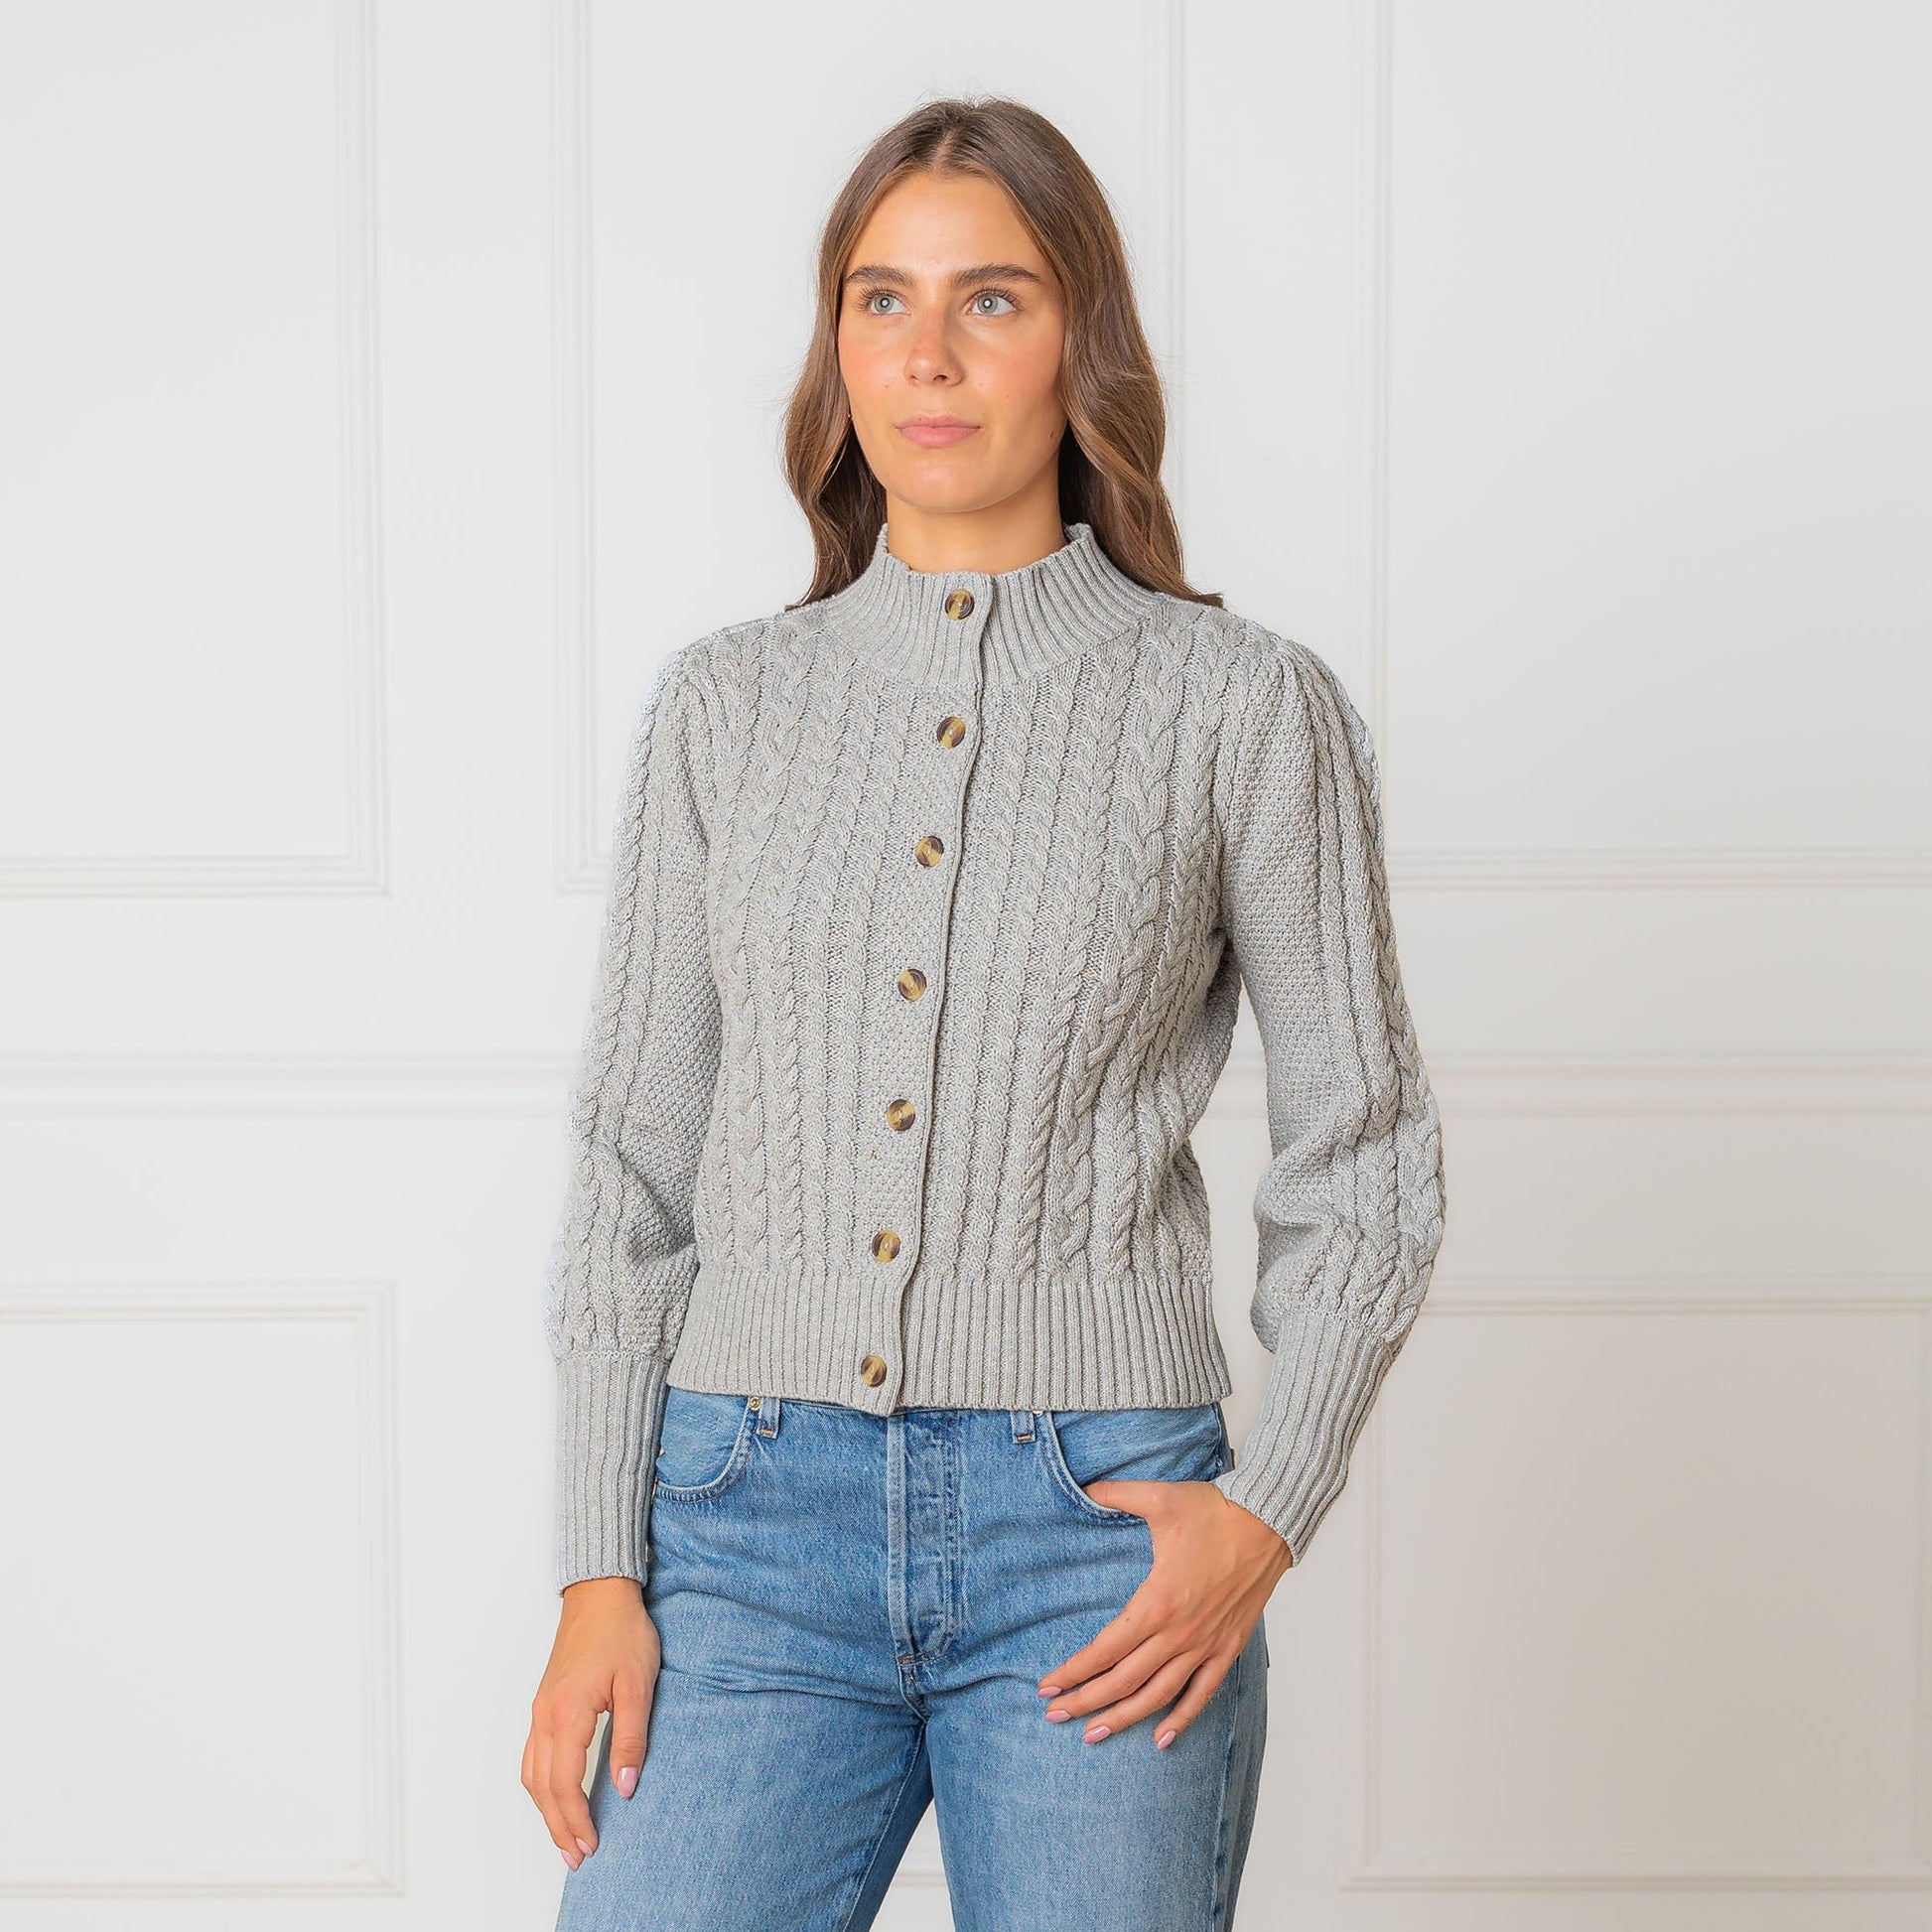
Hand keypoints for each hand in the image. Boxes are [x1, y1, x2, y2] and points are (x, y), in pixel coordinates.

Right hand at [523, 1577, 658, 1868]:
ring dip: (545, 1810)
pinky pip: (531, 1756)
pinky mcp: (543, 1703)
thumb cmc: (621, 1632)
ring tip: (564, 1836)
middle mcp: (545, 1716)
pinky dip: (540, 1785)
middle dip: (558, 1826)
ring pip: (531, 1774)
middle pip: (542, 1787)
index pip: (565, 1783)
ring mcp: (540, 1710)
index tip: (590, 1844)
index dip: (576, 1819)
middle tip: (576, 1857)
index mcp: (567, 1714)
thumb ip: (631, 1739)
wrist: (600, 1593)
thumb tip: (625, 1787)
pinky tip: (554, 1795)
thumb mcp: (638, 1685)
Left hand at [1036, 1479, 1291, 1748]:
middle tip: (1055, 1716)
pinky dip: (1182, 1719)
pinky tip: (1162, 1739)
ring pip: (1157, 1696)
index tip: (1047, 1687)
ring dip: (1124, 1718)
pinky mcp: (1228, 1647)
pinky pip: (1202, 1693)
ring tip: (1094, 1735)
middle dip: (1086, 1702)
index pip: (1105, 1649)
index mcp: (1158, 1602)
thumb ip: (1116, 1494)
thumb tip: (1084, 1486)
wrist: (1269, 1522)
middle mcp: (1179, 1633)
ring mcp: (1205, 1645)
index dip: (1074, 1672)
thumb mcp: (1159, 1497)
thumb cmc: (1214, 1511)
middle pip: (1124, 1681)